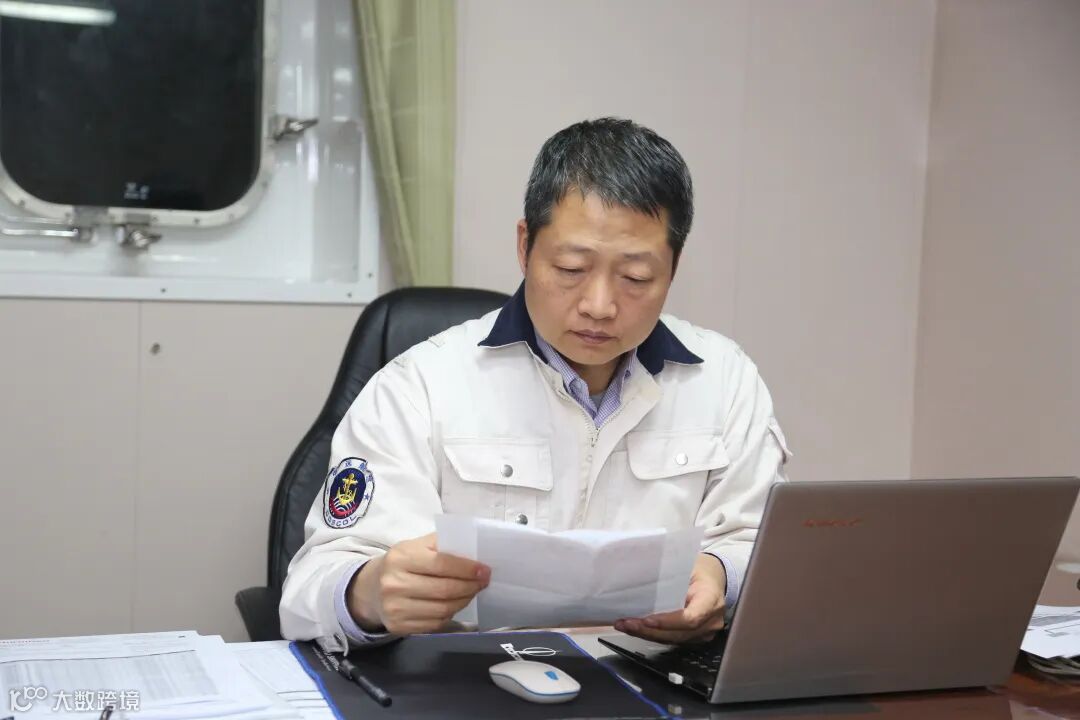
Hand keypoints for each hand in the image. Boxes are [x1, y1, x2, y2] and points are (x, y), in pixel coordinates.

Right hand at [347, 533, 490, 634]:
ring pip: (442, 609)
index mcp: (401, 557)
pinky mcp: (399, 627)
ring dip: (464, 601)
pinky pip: (435, 624)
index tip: (484, 570)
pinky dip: (451, 614)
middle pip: (444, 589)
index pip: (441, 563)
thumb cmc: (402, 563)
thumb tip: (474, 550)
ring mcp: (395, 608)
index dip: (466, 568)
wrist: (371, 589)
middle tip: (483, 582)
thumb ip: (441, 544)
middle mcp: (394, 584)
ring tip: (472, 592)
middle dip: (470, 586)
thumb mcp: (415, 546)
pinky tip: (455, 604)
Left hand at [614, 554, 726, 643]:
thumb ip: (670, 574)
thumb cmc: (699, 569)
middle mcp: (711, 620)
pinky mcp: (695, 637)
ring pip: (673, 639)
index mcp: (711, 599)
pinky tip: (636, 628)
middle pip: (678, 633)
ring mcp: (705, 632)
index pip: (690, 618)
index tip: (646, 620)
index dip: (668, 622)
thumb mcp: (687, 565)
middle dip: (649, 631)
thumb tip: (641, 576)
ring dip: (647, 634)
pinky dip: (653, 634)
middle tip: (626, 623)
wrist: (714, 579)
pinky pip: (673, 639)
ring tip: (625, 625)